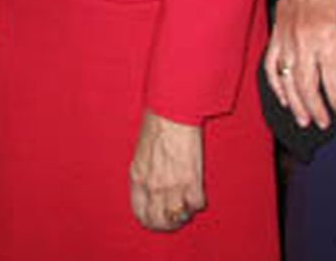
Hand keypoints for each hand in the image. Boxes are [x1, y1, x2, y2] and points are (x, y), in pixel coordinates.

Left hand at [128, 110, 203, 231]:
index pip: (139, 213)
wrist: (173, 111)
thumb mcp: (141, 150)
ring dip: (183, 213)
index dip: (149, 220)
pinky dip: (198, 202)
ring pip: (178, 217)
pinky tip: (197, 192)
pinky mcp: (191, 180)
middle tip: (174, 218)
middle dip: (167, 224)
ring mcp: (172, 185)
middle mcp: (153, 185)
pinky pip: (196, 204)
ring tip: (186, 205)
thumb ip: (145, 171)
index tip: (157, 219)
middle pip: (158, 221)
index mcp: (137, 176)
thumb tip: (150, 187)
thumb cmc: (156, 123)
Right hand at [264, 0, 335, 128]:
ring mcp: (286, 39)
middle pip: (307, 86)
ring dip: (295, 104)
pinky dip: (276, 85)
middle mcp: (304, 41)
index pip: (333, 81)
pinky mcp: (276, 35)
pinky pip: (271, 66)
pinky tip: (283, 97)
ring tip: (304, 120)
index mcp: (327, 37)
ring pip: (287, 80)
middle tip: (324, 123)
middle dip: (316, 110)